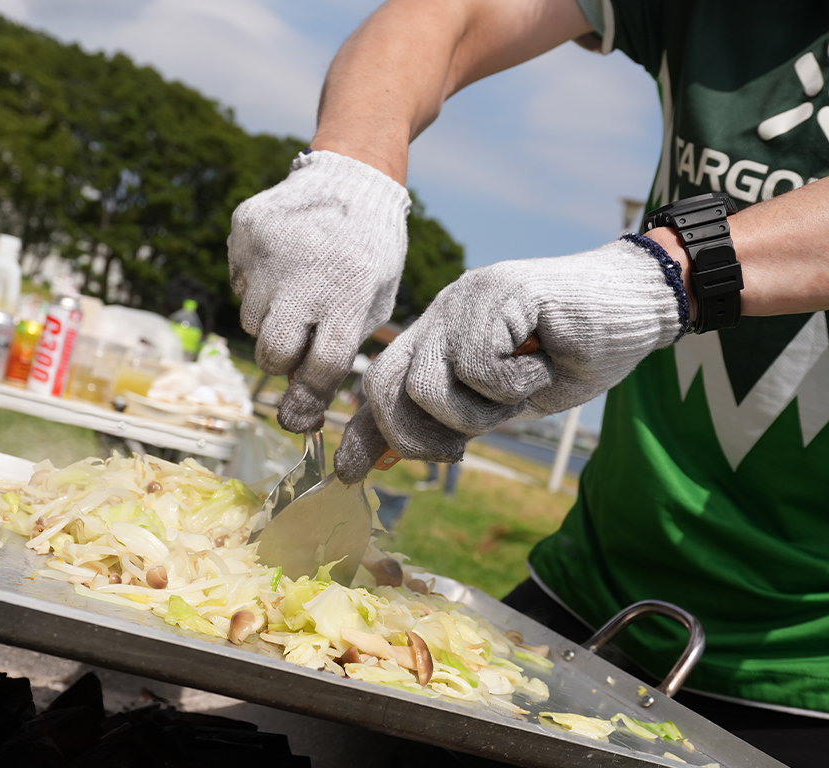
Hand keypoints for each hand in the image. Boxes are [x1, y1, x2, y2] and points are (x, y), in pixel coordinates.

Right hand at [228, 149, 410, 431]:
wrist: (351, 177)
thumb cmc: (369, 251)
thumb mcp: (374, 298)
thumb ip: (340, 343)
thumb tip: (298, 397)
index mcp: (349, 293)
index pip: (320, 365)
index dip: (306, 402)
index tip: (296, 422)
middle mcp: (305, 273)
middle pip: (273, 352)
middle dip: (282, 361)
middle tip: (297, 341)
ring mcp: (269, 250)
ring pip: (251, 320)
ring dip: (271, 317)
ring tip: (297, 286)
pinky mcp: (245, 229)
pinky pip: (238, 282)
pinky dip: (256, 283)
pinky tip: (283, 261)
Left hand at [334, 234, 688, 483]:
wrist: (636, 307)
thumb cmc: (573, 354)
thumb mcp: (502, 402)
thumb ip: (450, 420)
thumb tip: (390, 457)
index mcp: (437, 338)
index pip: (381, 387)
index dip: (363, 432)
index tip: (349, 473)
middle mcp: (440, 315)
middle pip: (386, 387)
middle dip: (416, 436)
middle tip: (460, 448)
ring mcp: (463, 300)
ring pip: (427, 387)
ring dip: (480, 411)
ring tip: (521, 386)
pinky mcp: (493, 291)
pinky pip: (478, 367)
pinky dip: (517, 381)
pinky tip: (545, 358)